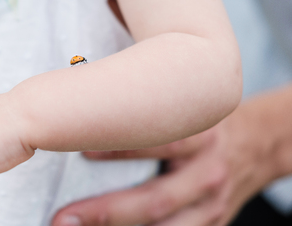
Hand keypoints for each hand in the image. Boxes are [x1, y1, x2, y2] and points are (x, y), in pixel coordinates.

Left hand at [52, 101, 281, 225]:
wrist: (257, 143)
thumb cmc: (208, 122)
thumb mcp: (188, 107)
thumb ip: (153, 111)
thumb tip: (98, 107)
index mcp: (200, 136)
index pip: (157, 142)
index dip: (117, 149)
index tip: (79, 152)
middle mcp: (207, 173)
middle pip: (155, 199)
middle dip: (106, 211)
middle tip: (63, 217)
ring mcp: (212, 204)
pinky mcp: (213, 222)